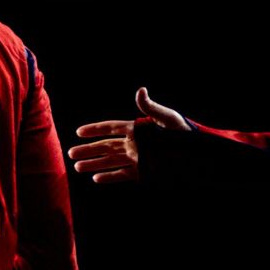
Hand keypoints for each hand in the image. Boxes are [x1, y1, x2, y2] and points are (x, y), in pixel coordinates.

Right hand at [67, 87, 190, 183]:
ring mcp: (137, 159)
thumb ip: (151, 108)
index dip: (95, 129)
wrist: (198, 154)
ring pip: (110, 161)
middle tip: (71, 153)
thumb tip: (140, 90)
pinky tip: (96, 179)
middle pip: (105, 146)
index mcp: (137, 130)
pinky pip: (122, 175)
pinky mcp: (143, 173)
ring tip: (77, 167)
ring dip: (93, 164)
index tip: (79, 132)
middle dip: (88, 150)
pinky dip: (109, 177)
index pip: (111, 128)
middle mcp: (134, 144)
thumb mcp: (168, 118)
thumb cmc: (185, 133)